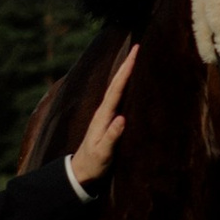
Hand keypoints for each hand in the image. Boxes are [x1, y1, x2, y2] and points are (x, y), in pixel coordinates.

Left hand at [72, 42, 137, 186]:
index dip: (126, 70)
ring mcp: (105, 116)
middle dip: (127, 65)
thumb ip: (111, 136)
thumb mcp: (102, 153)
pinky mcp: (109, 121)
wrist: (81, 172)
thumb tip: (122, 118)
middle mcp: (104, 112)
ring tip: (136, 59)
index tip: (135, 53)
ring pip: (117, 89)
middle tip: (138, 47)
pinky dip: (125, 87)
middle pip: (117, 83)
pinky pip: (119, 98)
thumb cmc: (93, 163)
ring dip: (126, 73)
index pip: (116, 89)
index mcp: (103, 116)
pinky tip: (131, 83)